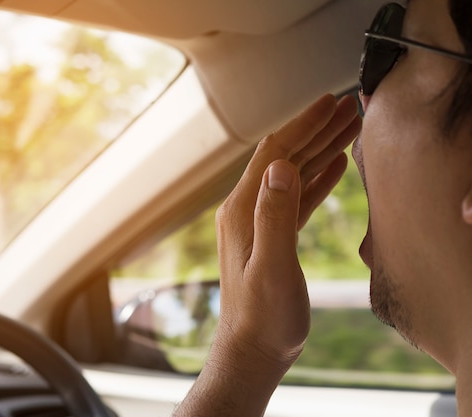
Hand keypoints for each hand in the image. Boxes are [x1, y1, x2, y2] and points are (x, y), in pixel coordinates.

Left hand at [213, 94, 361, 372]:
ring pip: (293, 174)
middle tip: (347, 106)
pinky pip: (296, 198)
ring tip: (349, 128)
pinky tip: (334, 167)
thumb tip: (282, 165)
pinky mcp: (270, 236)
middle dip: (316, 130)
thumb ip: (276, 215)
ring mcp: (257, 222)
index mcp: (242, 209)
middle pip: (284, 157)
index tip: (330, 102)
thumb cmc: (262, 317)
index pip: (275, 152)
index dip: (304, 124)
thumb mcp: (273, 266)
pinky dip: (316, 178)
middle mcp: (246, 209)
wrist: (252, 350)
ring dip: (320, 150)